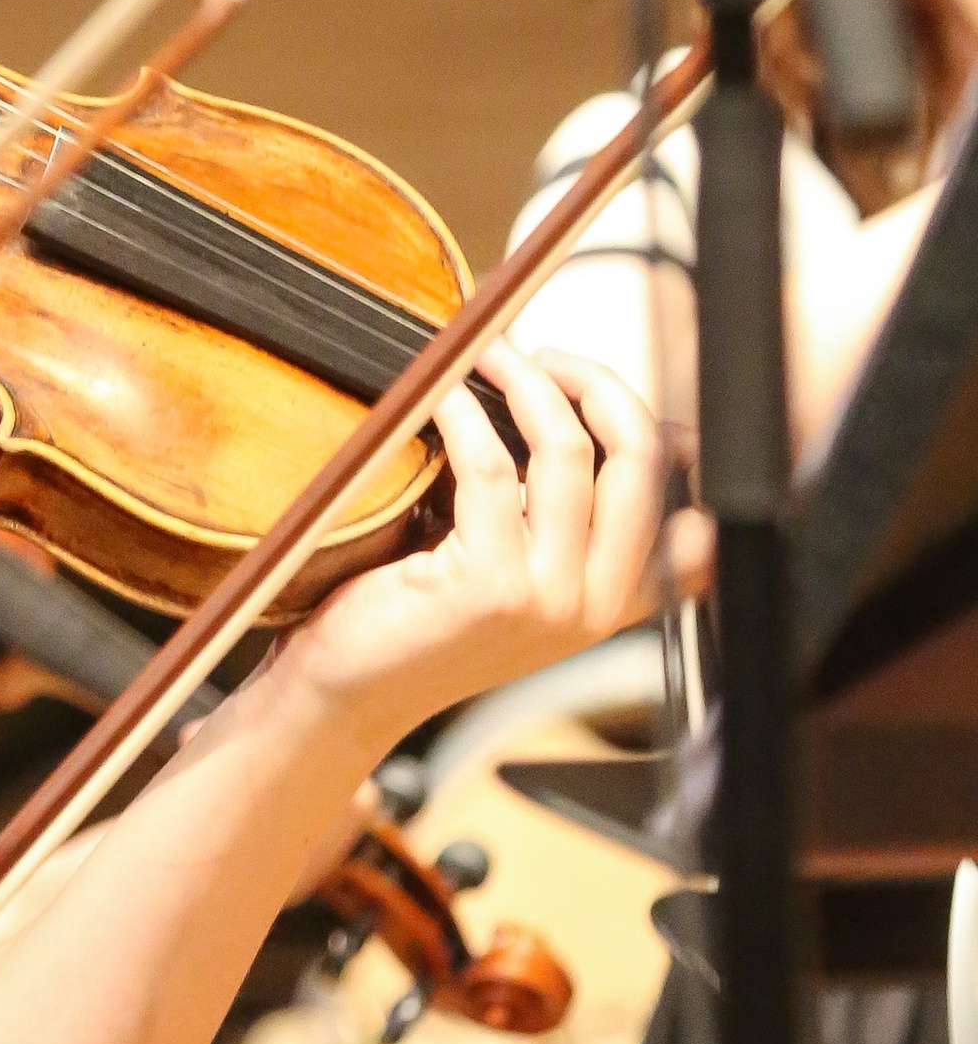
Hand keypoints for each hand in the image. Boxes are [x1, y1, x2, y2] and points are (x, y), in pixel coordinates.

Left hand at [275, 342, 661, 752]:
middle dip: (593, 379)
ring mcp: (549, 599)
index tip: (594, 382)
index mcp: (622, 599)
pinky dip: (463, 412)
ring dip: (523, 379)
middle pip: (639, 453)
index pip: (691, 495)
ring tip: (484, 352)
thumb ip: (568, 513)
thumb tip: (600, 412)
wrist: (352, 690)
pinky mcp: (488, 587)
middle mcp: (599, 603)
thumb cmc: (423, 616)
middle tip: (541, 353)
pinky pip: (490, 466)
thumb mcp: (521, 569)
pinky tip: (441, 392)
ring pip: (566, 449)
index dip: (658, 422)